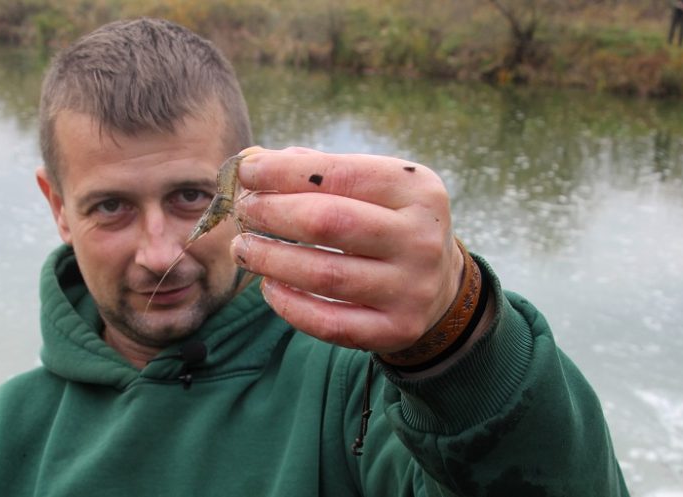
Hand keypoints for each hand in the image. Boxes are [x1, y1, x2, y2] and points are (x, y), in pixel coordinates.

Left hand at [230, 147, 463, 353]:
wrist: (439, 284)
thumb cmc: (386, 222)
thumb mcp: (372, 187)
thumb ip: (317, 172)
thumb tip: (253, 163)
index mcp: (418, 190)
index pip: (341, 173)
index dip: (284, 171)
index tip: (246, 171)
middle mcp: (421, 239)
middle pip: (328, 223)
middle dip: (273, 214)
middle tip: (244, 212)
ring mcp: (412, 289)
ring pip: (323, 275)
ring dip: (271, 260)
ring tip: (244, 248)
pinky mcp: (396, 330)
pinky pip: (329, 323)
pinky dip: (289, 305)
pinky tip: (269, 286)